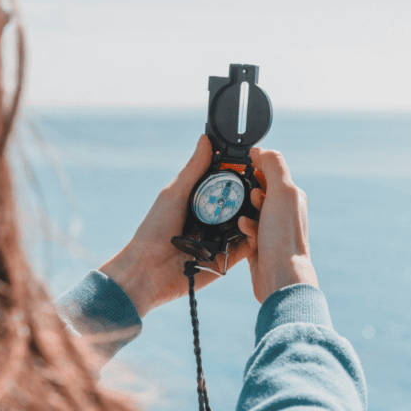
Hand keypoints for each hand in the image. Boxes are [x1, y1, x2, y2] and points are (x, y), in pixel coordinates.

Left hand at [99, 136, 253, 316]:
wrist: (147, 271)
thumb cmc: (154, 230)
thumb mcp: (175, 194)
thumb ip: (194, 169)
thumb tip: (206, 139)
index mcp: (200, 204)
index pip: (227, 186)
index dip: (241, 175)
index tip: (255, 163)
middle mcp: (213, 222)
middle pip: (241, 205)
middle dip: (253, 196)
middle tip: (264, 185)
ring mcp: (221, 242)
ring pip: (247, 225)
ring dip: (255, 215)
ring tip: (263, 203)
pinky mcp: (226, 261)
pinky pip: (246, 248)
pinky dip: (252, 238)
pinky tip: (256, 227)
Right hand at [237, 148, 318, 303]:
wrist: (280, 276)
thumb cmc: (283, 236)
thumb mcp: (282, 191)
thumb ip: (273, 165)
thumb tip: (260, 150)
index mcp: (292, 195)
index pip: (270, 170)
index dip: (255, 167)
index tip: (243, 170)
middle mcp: (283, 211)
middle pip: (256, 189)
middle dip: (247, 192)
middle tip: (250, 199)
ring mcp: (271, 228)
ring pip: (248, 210)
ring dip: (244, 212)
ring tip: (248, 220)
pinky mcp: (259, 244)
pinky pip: (244, 229)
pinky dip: (243, 229)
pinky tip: (247, 234)